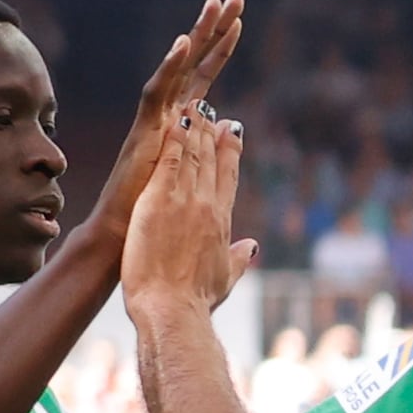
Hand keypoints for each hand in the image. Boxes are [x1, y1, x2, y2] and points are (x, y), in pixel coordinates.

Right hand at [88, 0, 244, 229]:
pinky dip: (169, 66)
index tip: (241, 23)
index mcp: (181, 125)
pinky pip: (157, 92)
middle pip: (194, 63)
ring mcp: (155, 121)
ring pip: (178, 68)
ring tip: (216, 5)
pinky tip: (183, 43)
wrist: (126, 238)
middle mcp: (167, 116)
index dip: (222, 50)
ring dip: (197, 36)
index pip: (206, 77)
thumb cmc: (156, 218)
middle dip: (214, 30)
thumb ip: (214, 155)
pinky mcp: (144, 131)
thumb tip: (231, 132)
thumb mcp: (198, 179)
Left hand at [122, 107, 255, 319]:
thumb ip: (239, 258)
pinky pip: (170, 160)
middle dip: (213, 132)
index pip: (228, 179)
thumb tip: (252, 247)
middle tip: (212, 110)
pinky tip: (175, 119)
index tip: (232, 132)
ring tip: (193, 106)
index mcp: (222, 223)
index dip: (231, 153)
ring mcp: (185, 201)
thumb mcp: (224, 278)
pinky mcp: (160, 199)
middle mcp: (208, 206)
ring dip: (194, 128)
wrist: (172, 307)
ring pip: (192, 154)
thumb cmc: (195, 300)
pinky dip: (174, 138)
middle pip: (213, 160)